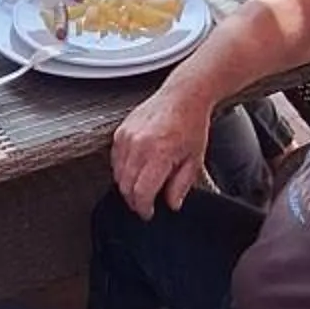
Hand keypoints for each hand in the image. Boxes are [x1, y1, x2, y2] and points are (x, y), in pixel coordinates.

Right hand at [112, 82, 209, 218]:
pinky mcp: (120, 132)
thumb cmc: (191, 123)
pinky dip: (122, 170)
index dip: (144, 208)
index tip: (149, 213)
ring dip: (127, 186)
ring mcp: (127, 137)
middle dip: (135, 200)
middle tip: (145, 204)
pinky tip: (136, 170)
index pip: (141, 192)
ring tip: (142, 187)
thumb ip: (181, 185)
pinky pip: (115, 160)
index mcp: (159, 153)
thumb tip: (171, 203)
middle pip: (126, 186)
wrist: (183, 95)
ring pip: (117, 175)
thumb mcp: (195, 160)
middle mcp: (139, 145)